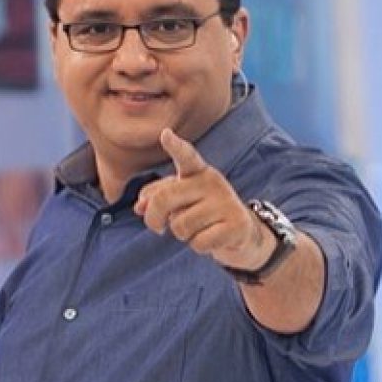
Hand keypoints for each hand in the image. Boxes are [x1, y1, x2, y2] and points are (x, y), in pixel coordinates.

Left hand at [134, 128, 274, 270]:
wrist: (241, 232)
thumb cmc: (202, 212)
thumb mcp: (178, 202)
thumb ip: (155, 198)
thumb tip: (139, 206)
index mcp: (196, 172)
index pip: (185, 156)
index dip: (175, 146)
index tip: (165, 134)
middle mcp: (212, 181)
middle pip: (164, 199)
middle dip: (153, 218)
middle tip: (157, 228)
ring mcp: (226, 202)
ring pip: (181, 226)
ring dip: (183, 235)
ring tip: (197, 229)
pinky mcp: (236, 224)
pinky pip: (199, 242)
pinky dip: (199, 246)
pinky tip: (211, 239)